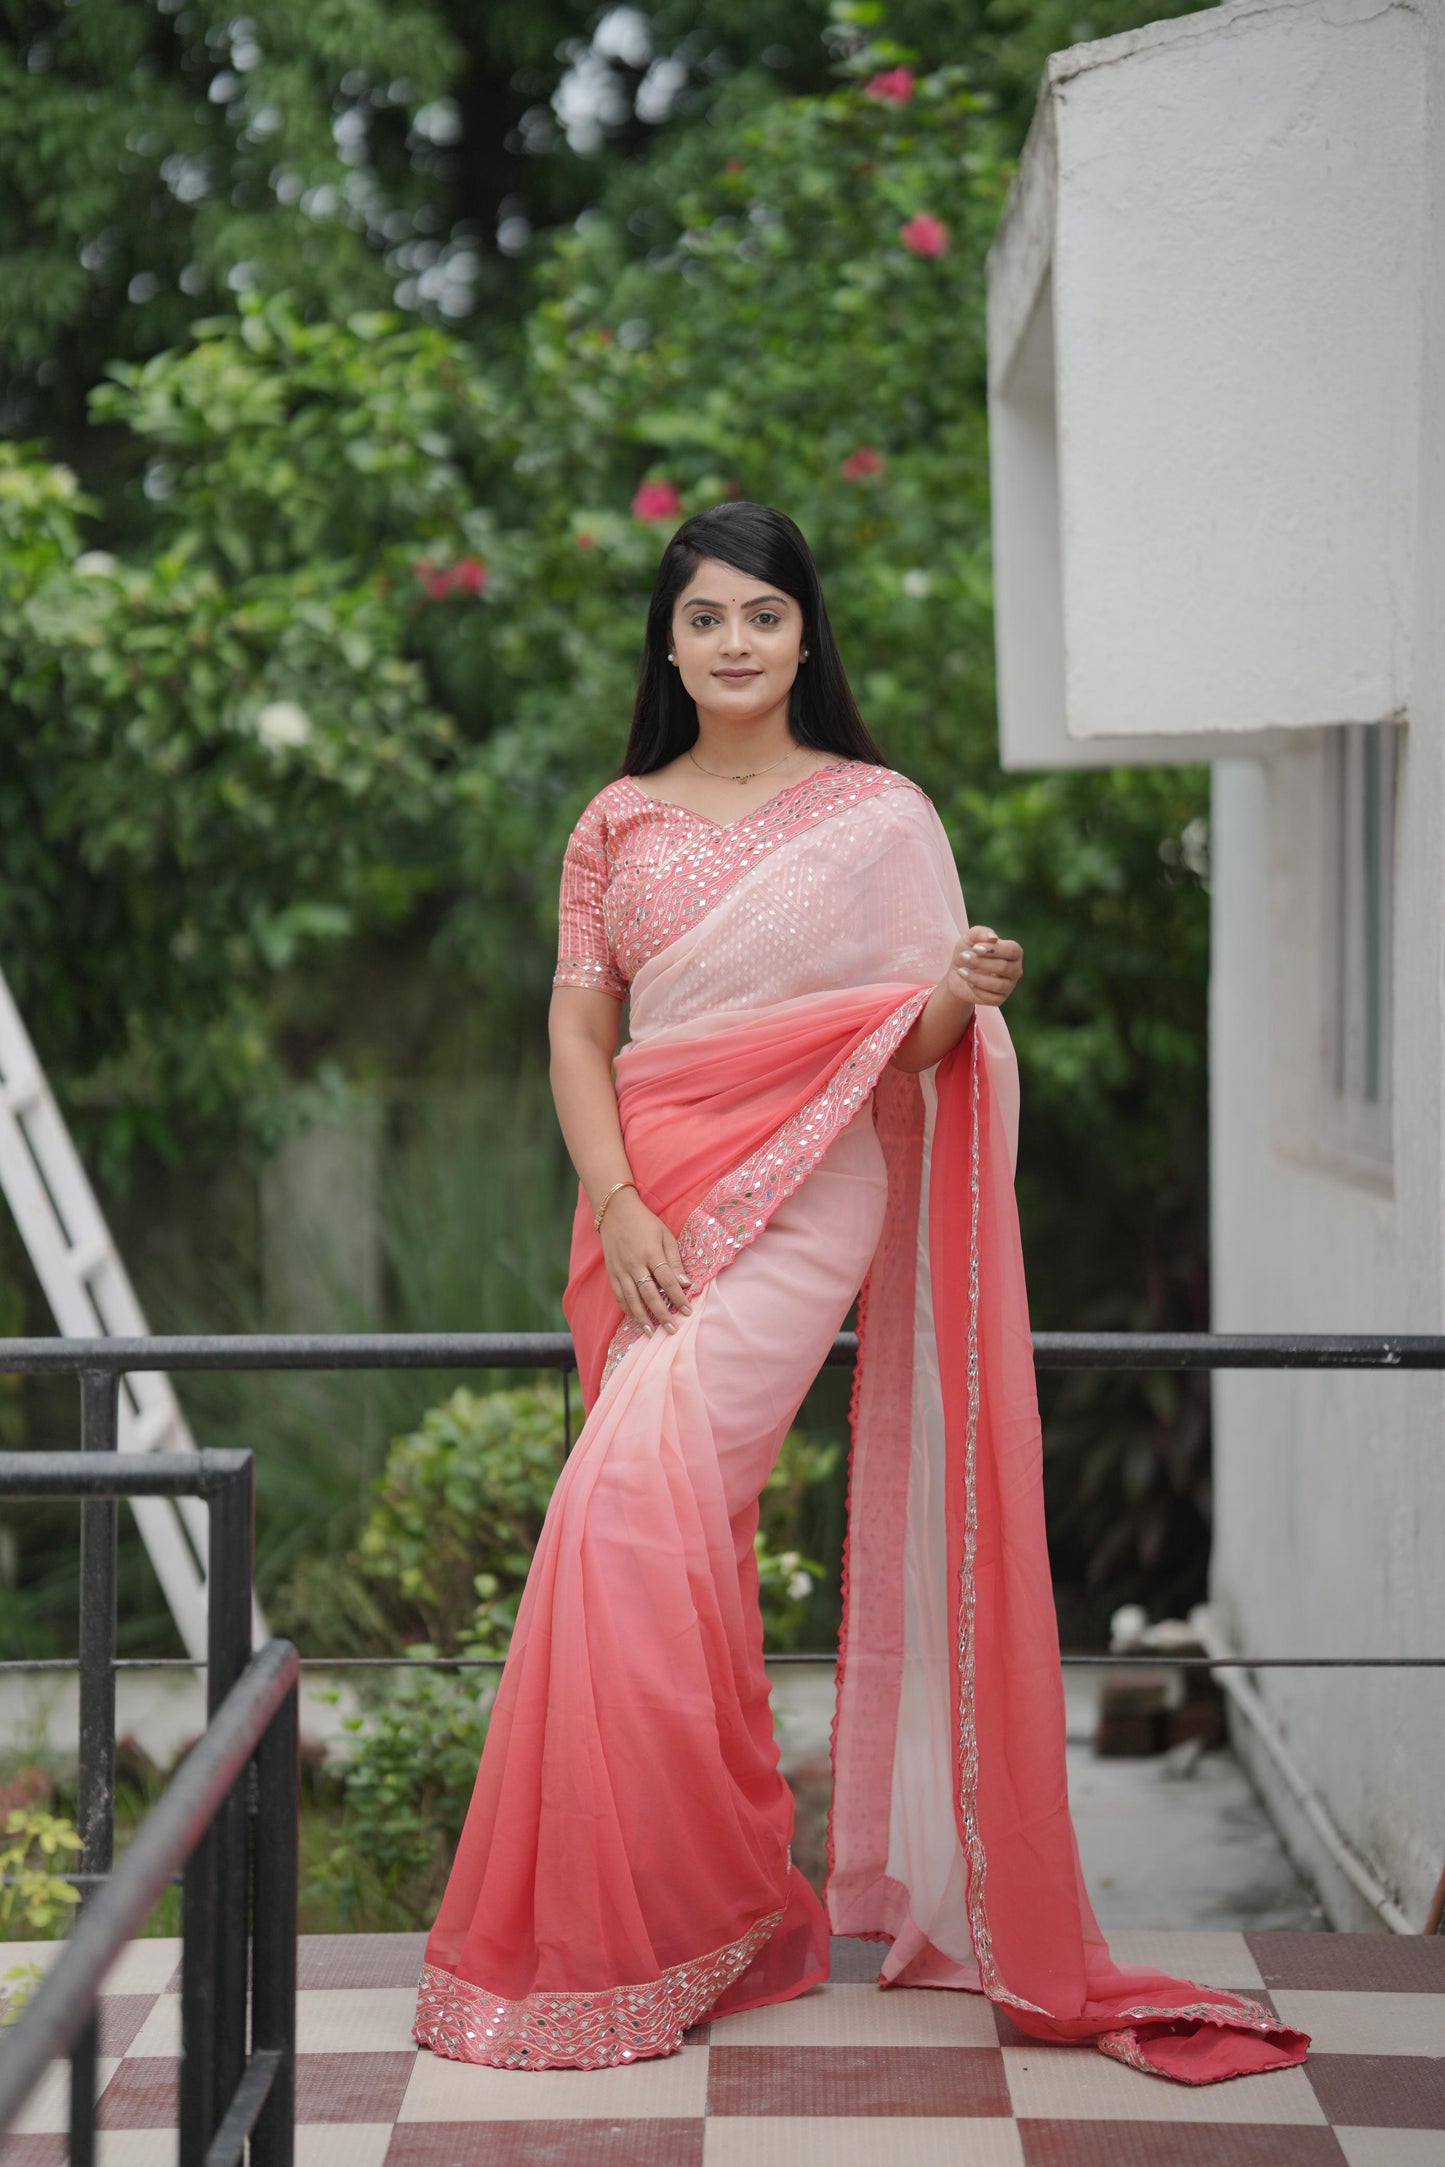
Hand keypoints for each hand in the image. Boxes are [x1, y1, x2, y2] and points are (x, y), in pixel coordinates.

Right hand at [600, 1189, 692, 1335]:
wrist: (614, 1211)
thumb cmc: (645, 1223)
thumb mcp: (665, 1235)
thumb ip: (674, 1260)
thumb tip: (685, 1284)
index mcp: (650, 1252)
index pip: (667, 1280)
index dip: (678, 1297)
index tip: (688, 1311)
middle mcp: (634, 1264)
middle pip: (649, 1294)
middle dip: (661, 1314)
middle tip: (672, 1329)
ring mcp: (620, 1269)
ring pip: (631, 1299)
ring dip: (642, 1317)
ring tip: (651, 1333)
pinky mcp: (611, 1272)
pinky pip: (619, 1295)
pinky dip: (627, 1309)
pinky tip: (634, 1318)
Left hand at [947, 925, 1021, 1006]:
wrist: (957, 970)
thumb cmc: (969, 950)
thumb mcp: (970, 937)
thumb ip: (980, 932)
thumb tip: (993, 937)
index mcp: (1014, 952)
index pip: (1012, 950)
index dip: (994, 949)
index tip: (975, 948)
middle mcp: (1015, 969)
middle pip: (1003, 967)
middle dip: (980, 962)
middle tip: (964, 956)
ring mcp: (1009, 986)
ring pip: (997, 985)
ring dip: (976, 977)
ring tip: (961, 971)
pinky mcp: (999, 999)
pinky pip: (990, 998)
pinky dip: (976, 990)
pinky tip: (969, 983)